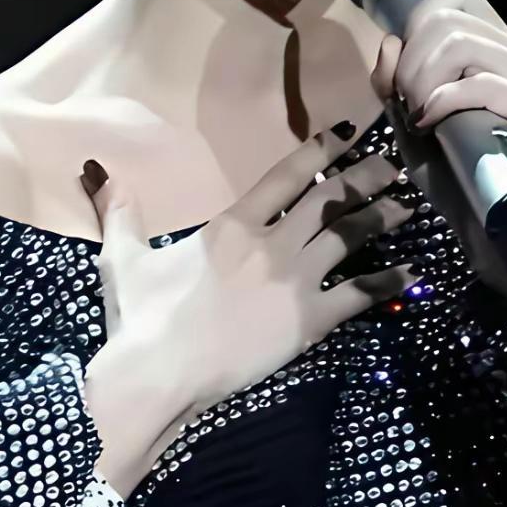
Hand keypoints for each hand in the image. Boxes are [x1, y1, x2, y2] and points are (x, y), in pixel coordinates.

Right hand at [79, 126, 417, 416]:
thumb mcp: (123, 257)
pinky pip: (357, 295)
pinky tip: (412, 274)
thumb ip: (120, 211)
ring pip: (349, 236)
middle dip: (365, 178)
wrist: (158, 372)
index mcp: (231, 224)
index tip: (346, 135)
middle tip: (393, 166)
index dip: (318, 150)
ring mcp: (293, 281)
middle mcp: (270, 243)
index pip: (285, 175)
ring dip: (382, 218)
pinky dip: (387, 283)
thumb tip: (95, 168)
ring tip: (408, 207)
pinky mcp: (308, 321)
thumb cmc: (141, 316)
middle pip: (328, 199)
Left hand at [369, 0, 506, 201]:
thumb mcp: (409, 119)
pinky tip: (432, 125)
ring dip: (423, 81)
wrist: (487, 228)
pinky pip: (481, 84)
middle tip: (410, 106)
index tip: (407, 76)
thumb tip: (391, 40)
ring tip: (422, 117)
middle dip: (410, 64)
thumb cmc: (453, 174)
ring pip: (461, 44)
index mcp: (500, 49)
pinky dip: (444, 101)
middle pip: (447, 22)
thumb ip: (394, 80)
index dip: (415, 28)